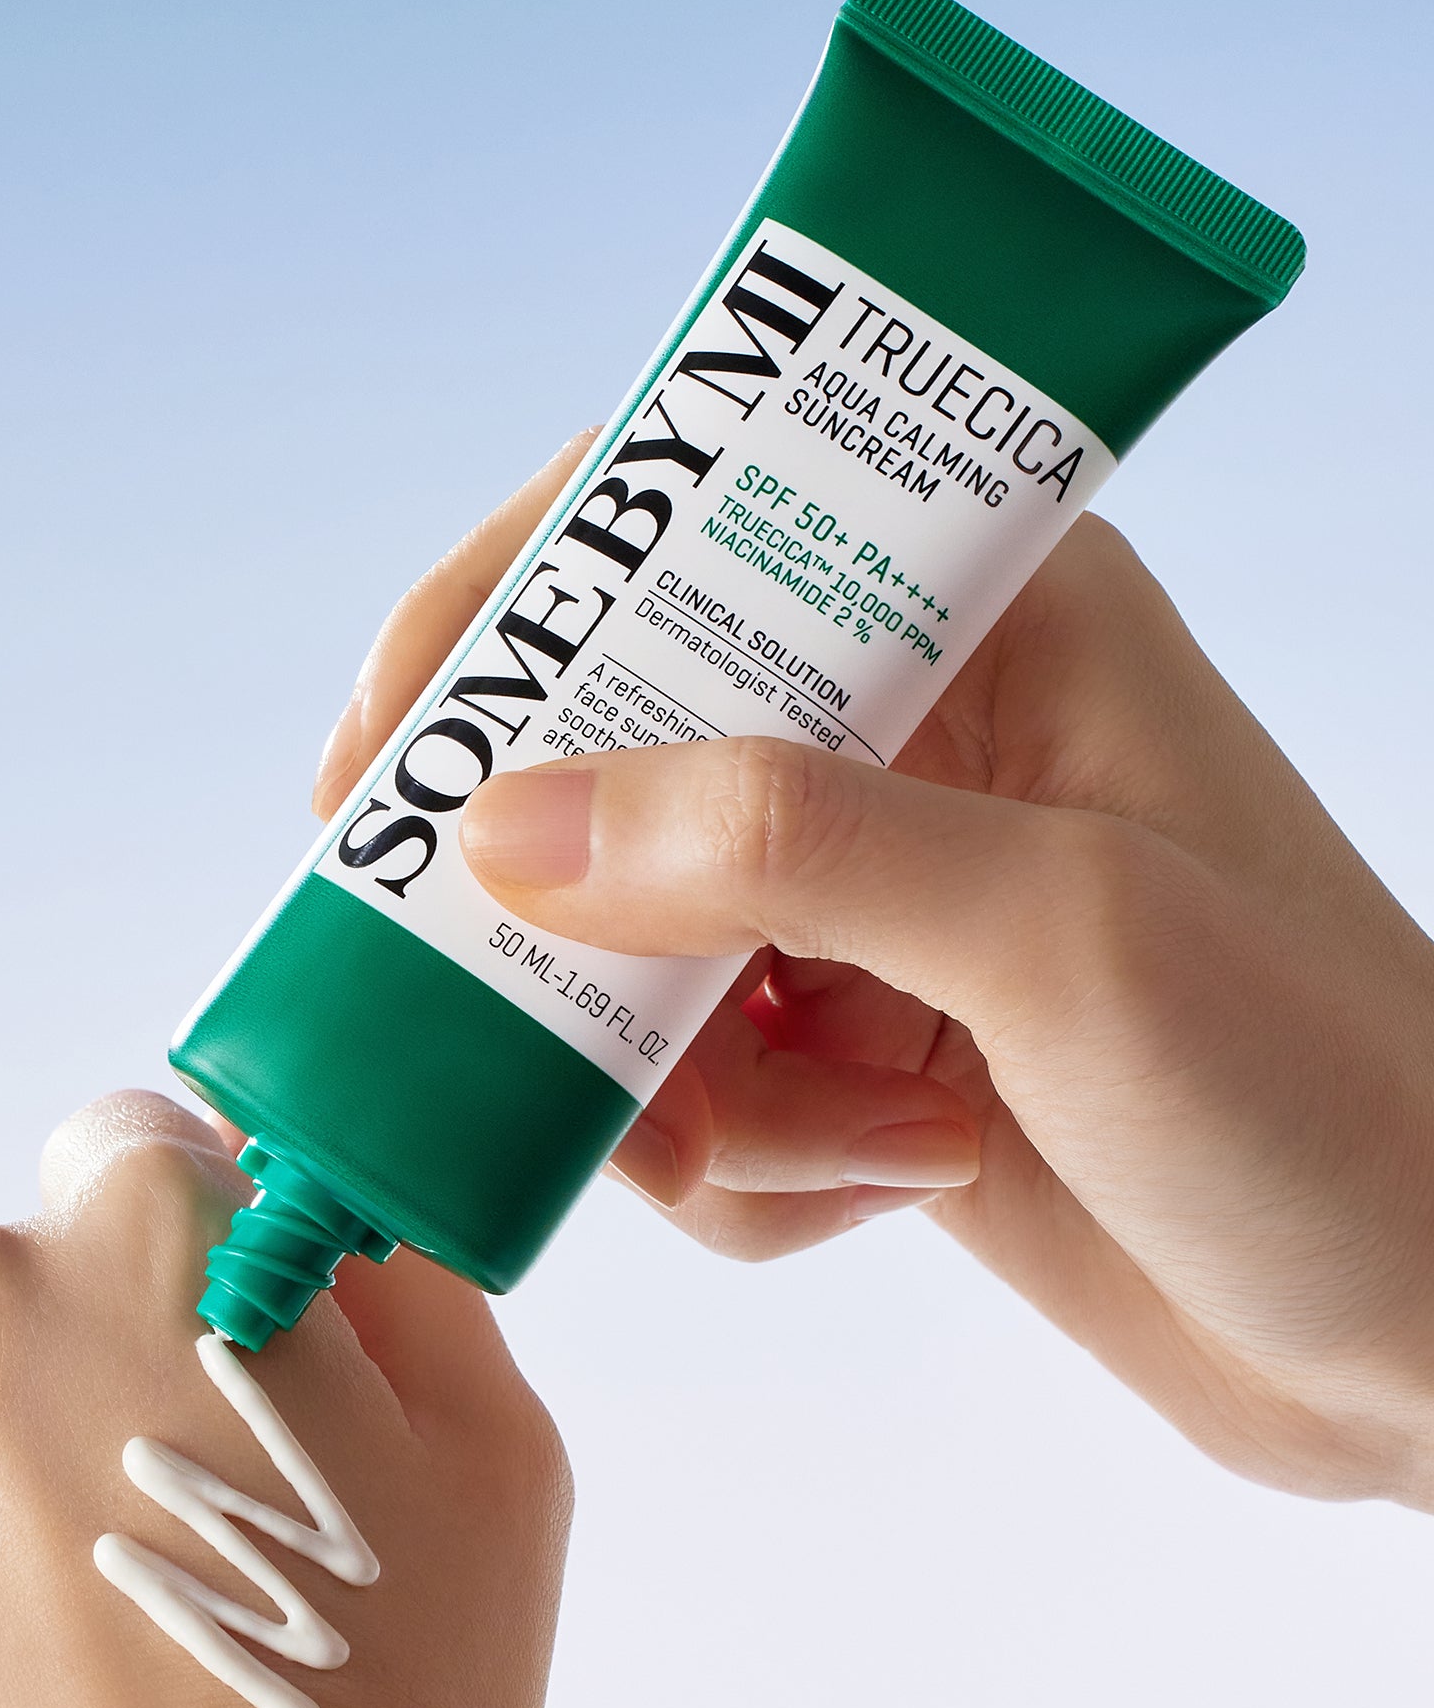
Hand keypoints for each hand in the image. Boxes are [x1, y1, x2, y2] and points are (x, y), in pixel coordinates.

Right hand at [320, 460, 1433, 1509]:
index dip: (507, 614)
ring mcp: (880, 905)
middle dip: (579, 924)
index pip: (684, 523)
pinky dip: (757, 1168)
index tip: (381, 757)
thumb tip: (509, 825)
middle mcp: (916, 738)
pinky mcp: (863, 1052)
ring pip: (634, 962)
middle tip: (538, 1017)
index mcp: (989, 611)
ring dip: (700, 1091)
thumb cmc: (1325, 1089)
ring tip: (874, 1143)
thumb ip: (785, 849)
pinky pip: (695, 1097)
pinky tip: (899, 1185)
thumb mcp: (1062, 936)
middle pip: (615, 765)